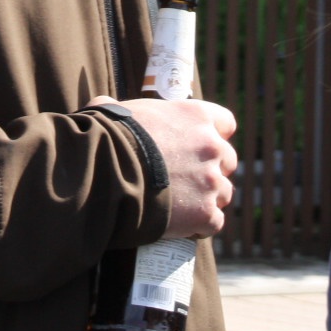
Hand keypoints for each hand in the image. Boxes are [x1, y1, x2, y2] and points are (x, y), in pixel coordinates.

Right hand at [91, 95, 237, 239]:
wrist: (105, 174)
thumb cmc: (107, 139)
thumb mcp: (114, 111)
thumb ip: (120, 107)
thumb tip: (103, 104)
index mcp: (195, 116)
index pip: (225, 123)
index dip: (213, 136)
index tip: (199, 147)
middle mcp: (211, 145)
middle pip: (227, 160)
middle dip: (211, 170)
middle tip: (187, 180)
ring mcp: (211, 181)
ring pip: (224, 193)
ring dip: (208, 199)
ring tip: (182, 207)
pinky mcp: (205, 213)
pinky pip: (214, 223)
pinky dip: (200, 226)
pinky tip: (181, 226)